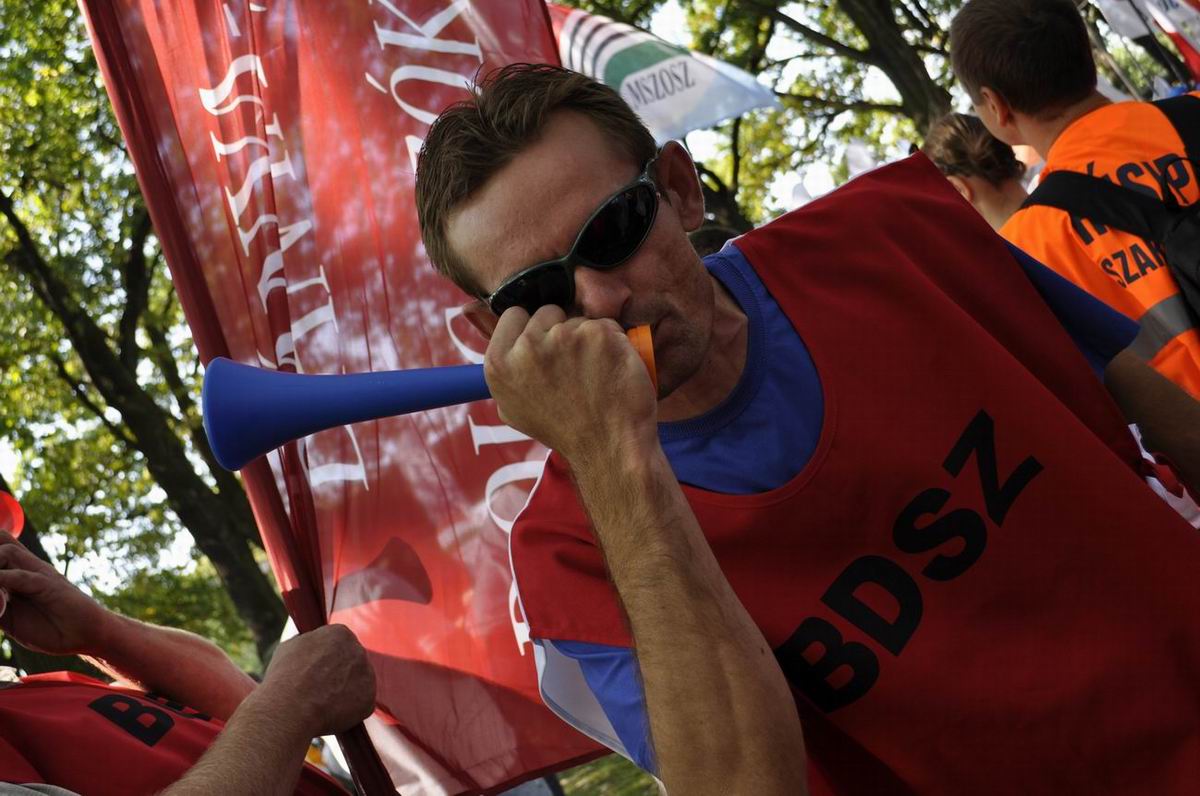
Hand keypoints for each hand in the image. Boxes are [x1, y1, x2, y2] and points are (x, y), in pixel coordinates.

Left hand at [0, 531, 109, 654]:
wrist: (85, 635)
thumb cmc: (48, 628)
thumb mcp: (8, 619)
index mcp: (15, 572)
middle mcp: (26, 566)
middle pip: (0, 541)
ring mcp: (39, 573)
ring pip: (5, 552)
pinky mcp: (50, 584)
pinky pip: (21, 577)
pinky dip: (3, 581)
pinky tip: (0, 600)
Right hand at [257, 624, 375, 737]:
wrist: (290, 707)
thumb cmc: (284, 677)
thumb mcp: (291, 647)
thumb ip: (309, 643)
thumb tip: (311, 646)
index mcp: (340, 633)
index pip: (340, 645)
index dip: (327, 661)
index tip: (317, 672)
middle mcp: (358, 650)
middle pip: (352, 664)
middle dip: (339, 676)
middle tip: (319, 690)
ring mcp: (367, 675)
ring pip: (357, 685)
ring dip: (344, 693)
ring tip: (321, 704)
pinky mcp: (369, 700)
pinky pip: (359, 706)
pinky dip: (348, 713)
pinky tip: (330, 714)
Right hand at [484, 305, 657, 462]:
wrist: (608, 448)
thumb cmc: (564, 431)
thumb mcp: (512, 407)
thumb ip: (503, 367)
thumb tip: (476, 318)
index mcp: (499, 364)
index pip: (514, 315)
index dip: (532, 329)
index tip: (545, 348)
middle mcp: (527, 348)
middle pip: (547, 312)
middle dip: (560, 331)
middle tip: (572, 367)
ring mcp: (564, 338)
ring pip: (578, 319)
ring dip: (588, 339)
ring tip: (593, 374)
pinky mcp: (598, 335)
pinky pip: (606, 324)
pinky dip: (613, 343)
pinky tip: (611, 369)